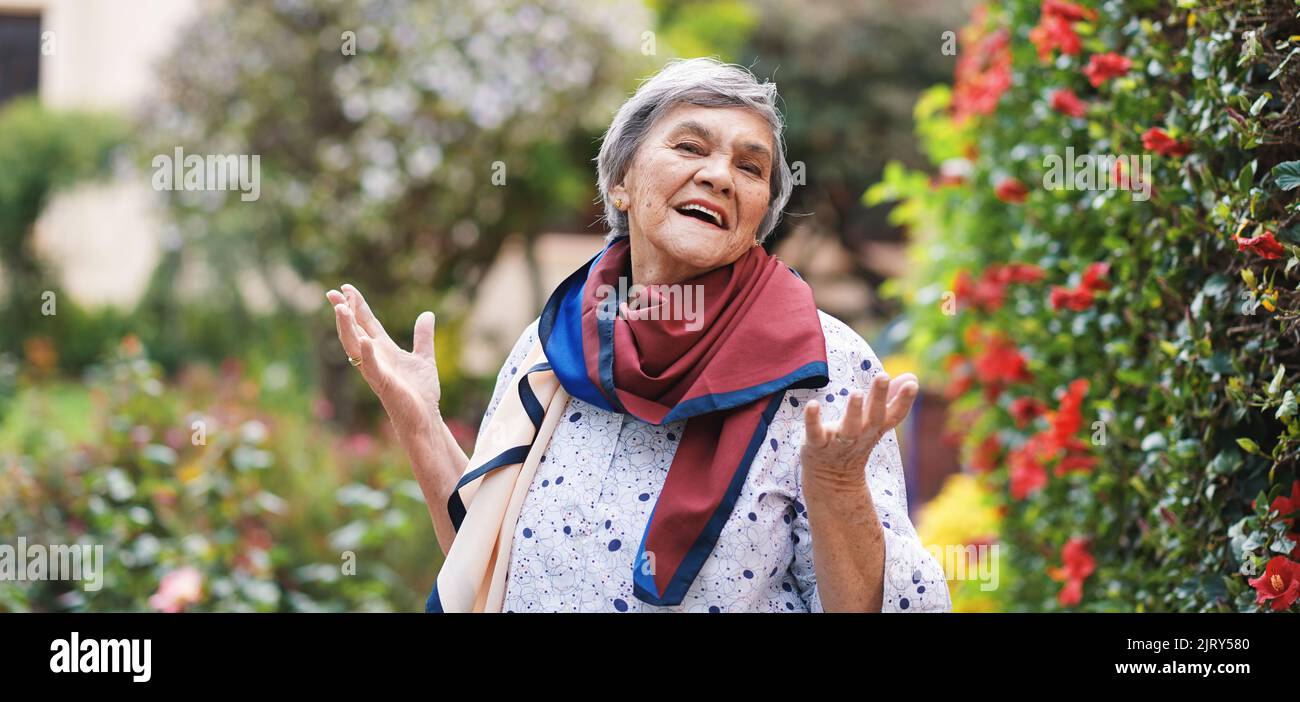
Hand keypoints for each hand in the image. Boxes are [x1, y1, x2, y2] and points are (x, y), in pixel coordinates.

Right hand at [326, 283, 440, 438]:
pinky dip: (368, 354)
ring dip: (347, 328)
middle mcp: (375, 357)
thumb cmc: (421, 392)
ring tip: (342, 309)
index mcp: (384, 349)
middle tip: (332, 293)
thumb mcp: (424, 357)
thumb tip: (427, 314)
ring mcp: (376, 370)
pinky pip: (372, 368)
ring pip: (355, 346)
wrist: (425, 417)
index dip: (357, 305)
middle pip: (354, 330)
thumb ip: (423, 336)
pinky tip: (366, 340)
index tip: (346, 288)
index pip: (366, 322)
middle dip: (343, 312)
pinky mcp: (384, 384)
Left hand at [801, 371, 918, 487]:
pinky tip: (812, 405)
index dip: (904, 401)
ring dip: (854, 411)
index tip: (911, 385)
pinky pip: (815, 433)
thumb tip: (913, 378)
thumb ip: (891, 399)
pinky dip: (813, 420)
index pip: (894, 416)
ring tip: (857, 393)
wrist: (832, 477)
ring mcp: (839, 442)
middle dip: (879, 398)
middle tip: (883, 376)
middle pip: (873, 418)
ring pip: (849, 428)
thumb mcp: (875, 422)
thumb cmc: (855, 441)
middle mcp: (861, 435)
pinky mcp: (817, 445)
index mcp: (876, 428)